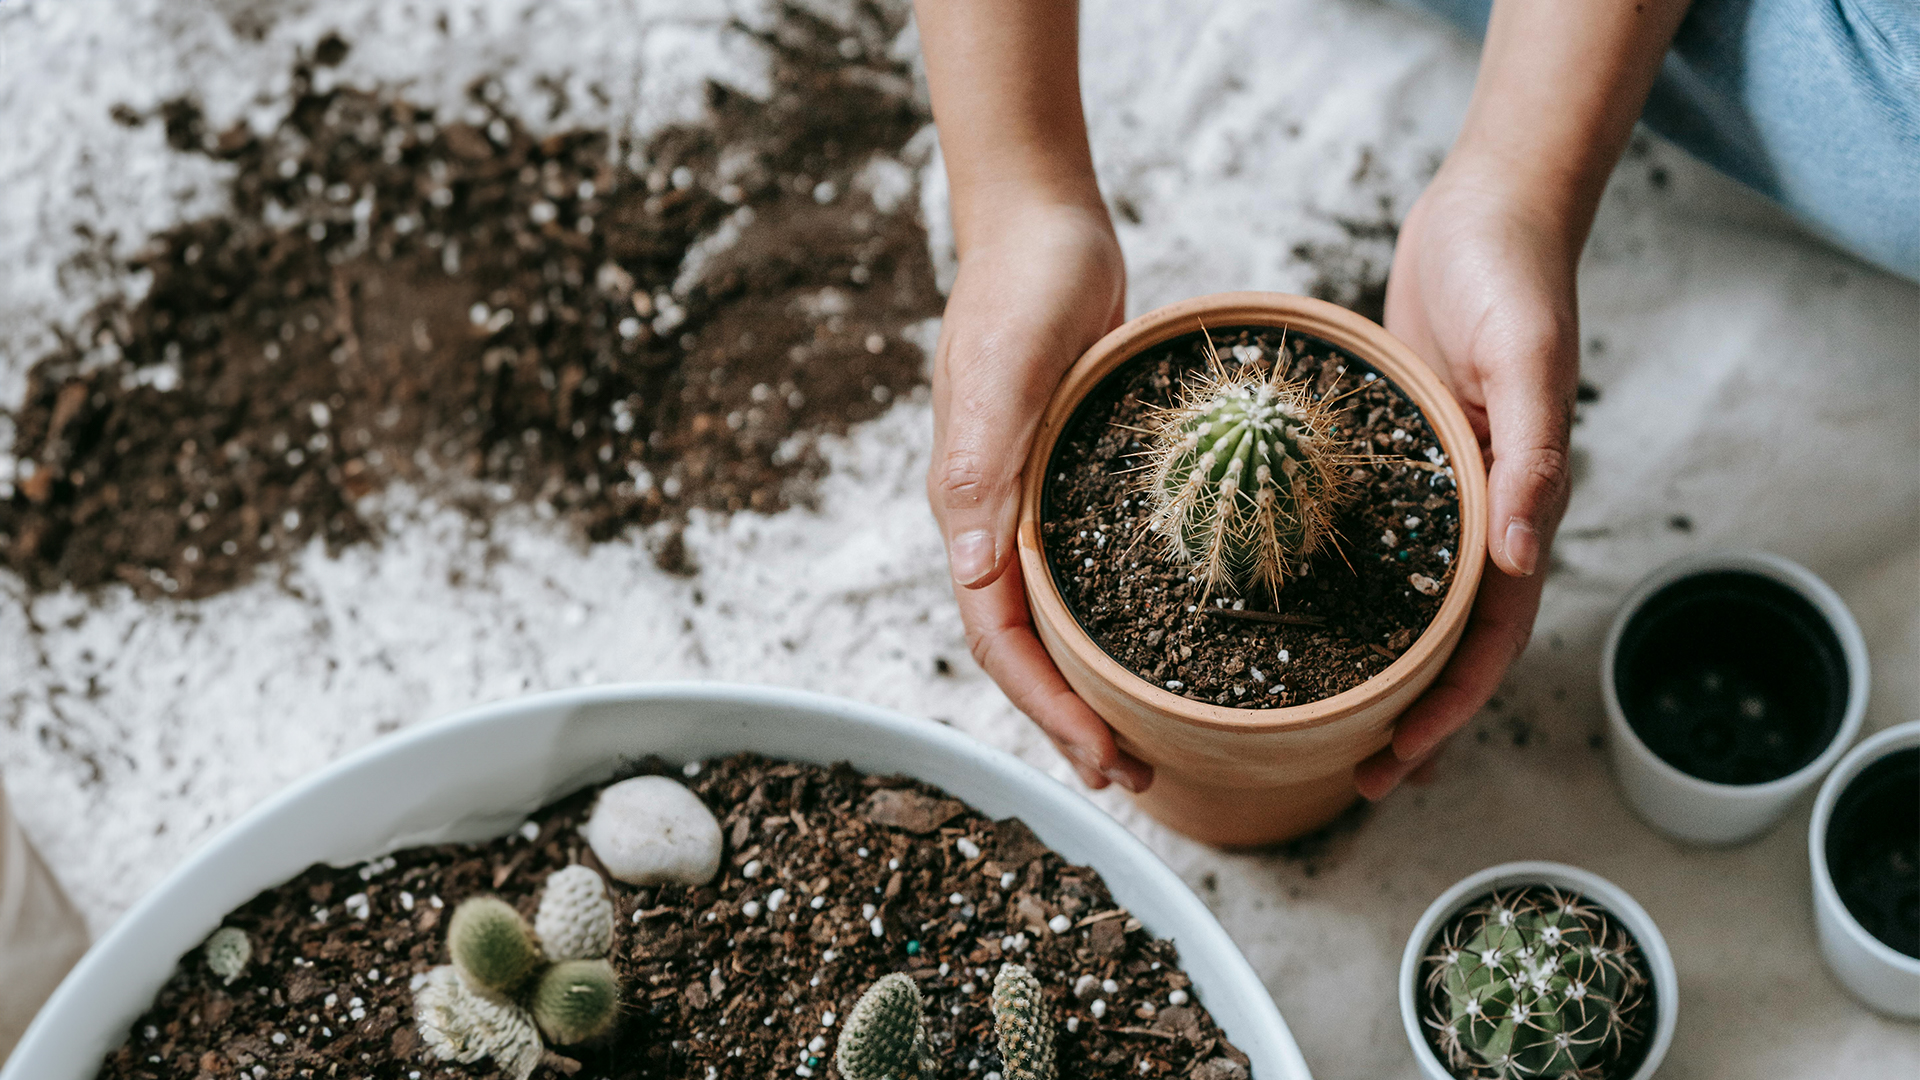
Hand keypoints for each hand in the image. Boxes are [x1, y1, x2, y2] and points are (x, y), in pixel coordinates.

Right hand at [927, 202, 1154, 792]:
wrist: (1044, 226)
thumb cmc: (1020, 291)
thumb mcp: (1002, 374)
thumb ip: (979, 468)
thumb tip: (974, 572)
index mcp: (970, 511)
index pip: (998, 640)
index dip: (1046, 709)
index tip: (1102, 759)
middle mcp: (997, 520)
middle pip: (1026, 648)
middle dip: (1071, 720)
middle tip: (1135, 776)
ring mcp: (1033, 502)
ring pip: (1056, 618)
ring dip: (1093, 682)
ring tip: (1148, 734)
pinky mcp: (1071, 480)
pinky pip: (1087, 571)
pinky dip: (1117, 619)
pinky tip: (1165, 638)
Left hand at [1355, 159, 1580, 799]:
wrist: (1490, 210)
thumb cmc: (1514, 277)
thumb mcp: (1526, 358)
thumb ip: (1534, 454)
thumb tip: (1524, 555)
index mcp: (1517, 505)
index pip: (1487, 638)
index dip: (1446, 710)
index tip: (1396, 764)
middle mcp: (1478, 510)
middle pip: (1446, 640)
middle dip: (1407, 714)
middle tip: (1352, 774)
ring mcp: (1438, 488)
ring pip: (1407, 600)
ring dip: (1373, 664)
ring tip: (1320, 719)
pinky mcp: (1400, 455)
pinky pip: (1371, 539)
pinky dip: (1342, 586)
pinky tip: (1288, 609)